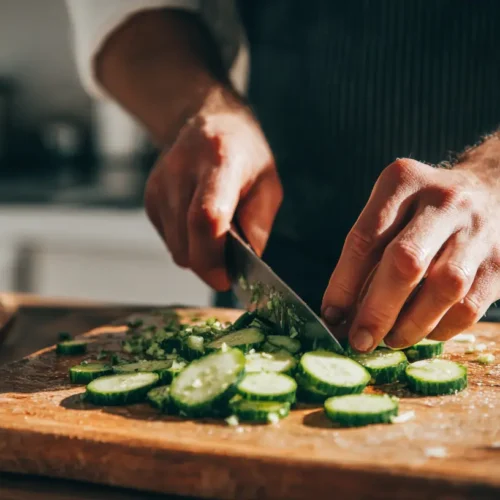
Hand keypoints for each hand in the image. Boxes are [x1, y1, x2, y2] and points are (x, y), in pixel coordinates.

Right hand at [144, 93, 282, 290]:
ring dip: (198, 253)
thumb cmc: (245, 156)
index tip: (226, 278)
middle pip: (186, 243)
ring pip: (176, 249)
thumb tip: (242, 266)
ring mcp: (159, 184)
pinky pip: (168, 241)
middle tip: (229, 260)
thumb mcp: (269, 185)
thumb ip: (258, 226)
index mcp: (219, 161)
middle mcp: (181, 171)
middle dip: (209, 264)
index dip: (213, 258)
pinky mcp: (149, 196)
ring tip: (216, 230)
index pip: (206, 218)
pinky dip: (186, 242)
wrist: (208, 121)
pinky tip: (197, 221)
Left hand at [322, 157, 499, 351]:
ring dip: (411, 324)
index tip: (331, 315)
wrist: (492, 193)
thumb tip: (340, 315)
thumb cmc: (423, 212)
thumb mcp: (392, 211)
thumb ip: (367, 256)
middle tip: (359, 341)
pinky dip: (441, 328)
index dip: (343, 283)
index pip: (365, 238)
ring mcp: (478, 230)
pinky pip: (470, 307)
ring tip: (390, 339)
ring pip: (444, 287)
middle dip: (377, 310)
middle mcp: (443, 201)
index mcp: (403, 182)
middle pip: (406, 261)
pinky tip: (423, 332)